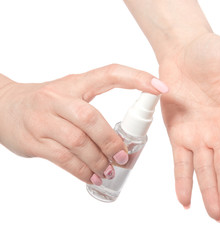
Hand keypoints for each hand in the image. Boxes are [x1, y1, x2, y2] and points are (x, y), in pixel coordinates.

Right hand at [0, 64, 167, 184]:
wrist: (5, 106)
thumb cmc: (47, 102)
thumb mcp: (70, 94)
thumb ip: (94, 108)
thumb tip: (126, 135)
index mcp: (75, 83)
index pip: (110, 74)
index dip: (137, 78)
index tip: (161, 88)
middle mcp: (58, 98)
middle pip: (91, 118)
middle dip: (111, 141)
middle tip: (123, 157)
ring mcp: (44, 119)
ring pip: (77, 142)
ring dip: (98, 160)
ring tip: (109, 170)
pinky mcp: (33, 140)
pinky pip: (63, 158)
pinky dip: (81, 170)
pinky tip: (92, 177)